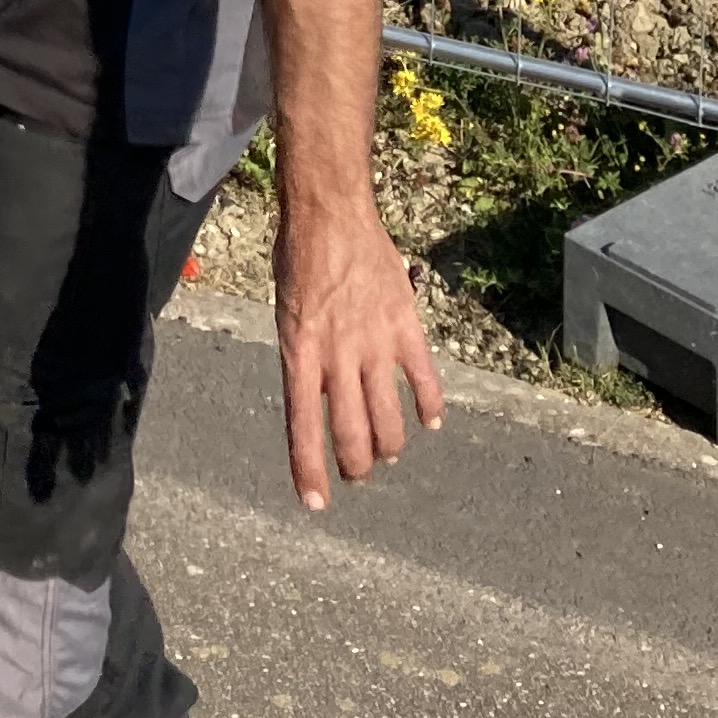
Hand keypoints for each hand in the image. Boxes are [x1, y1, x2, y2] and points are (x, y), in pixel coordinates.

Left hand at [272, 186, 445, 509]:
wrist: (329, 212)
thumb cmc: (298, 258)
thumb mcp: (287, 312)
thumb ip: (305, 356)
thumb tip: (320, 397)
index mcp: (299, 351)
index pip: (303, 426)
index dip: (308, 470)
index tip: (316, 505)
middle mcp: (337, 355)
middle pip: (351, 434)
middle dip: (354, 466)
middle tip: (356, 475)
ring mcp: (374, 343)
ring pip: (390, 418)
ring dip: (389, 445)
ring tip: (387, 453)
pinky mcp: (404, 326)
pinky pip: (423, 380)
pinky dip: (429, 406)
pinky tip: (430, 423)